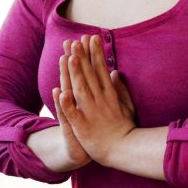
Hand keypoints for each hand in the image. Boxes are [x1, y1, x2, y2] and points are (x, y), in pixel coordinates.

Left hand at [56, 35, 136, 165]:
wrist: (123, 149)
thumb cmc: (125, 127)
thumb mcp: (127, 105)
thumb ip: (120, 88)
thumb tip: (115, 71)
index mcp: (110, 94)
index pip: (101, 69)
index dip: (96, 53)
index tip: (92, 38)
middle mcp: (100, 100)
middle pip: (90, 75)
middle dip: (83, 57)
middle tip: (78, 40)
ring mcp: (91, 113)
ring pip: (80, 90)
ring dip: (75, 73)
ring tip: (69, 57)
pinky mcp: (83, 126)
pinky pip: (73, 114)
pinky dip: (67, 104)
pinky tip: (61, 92)